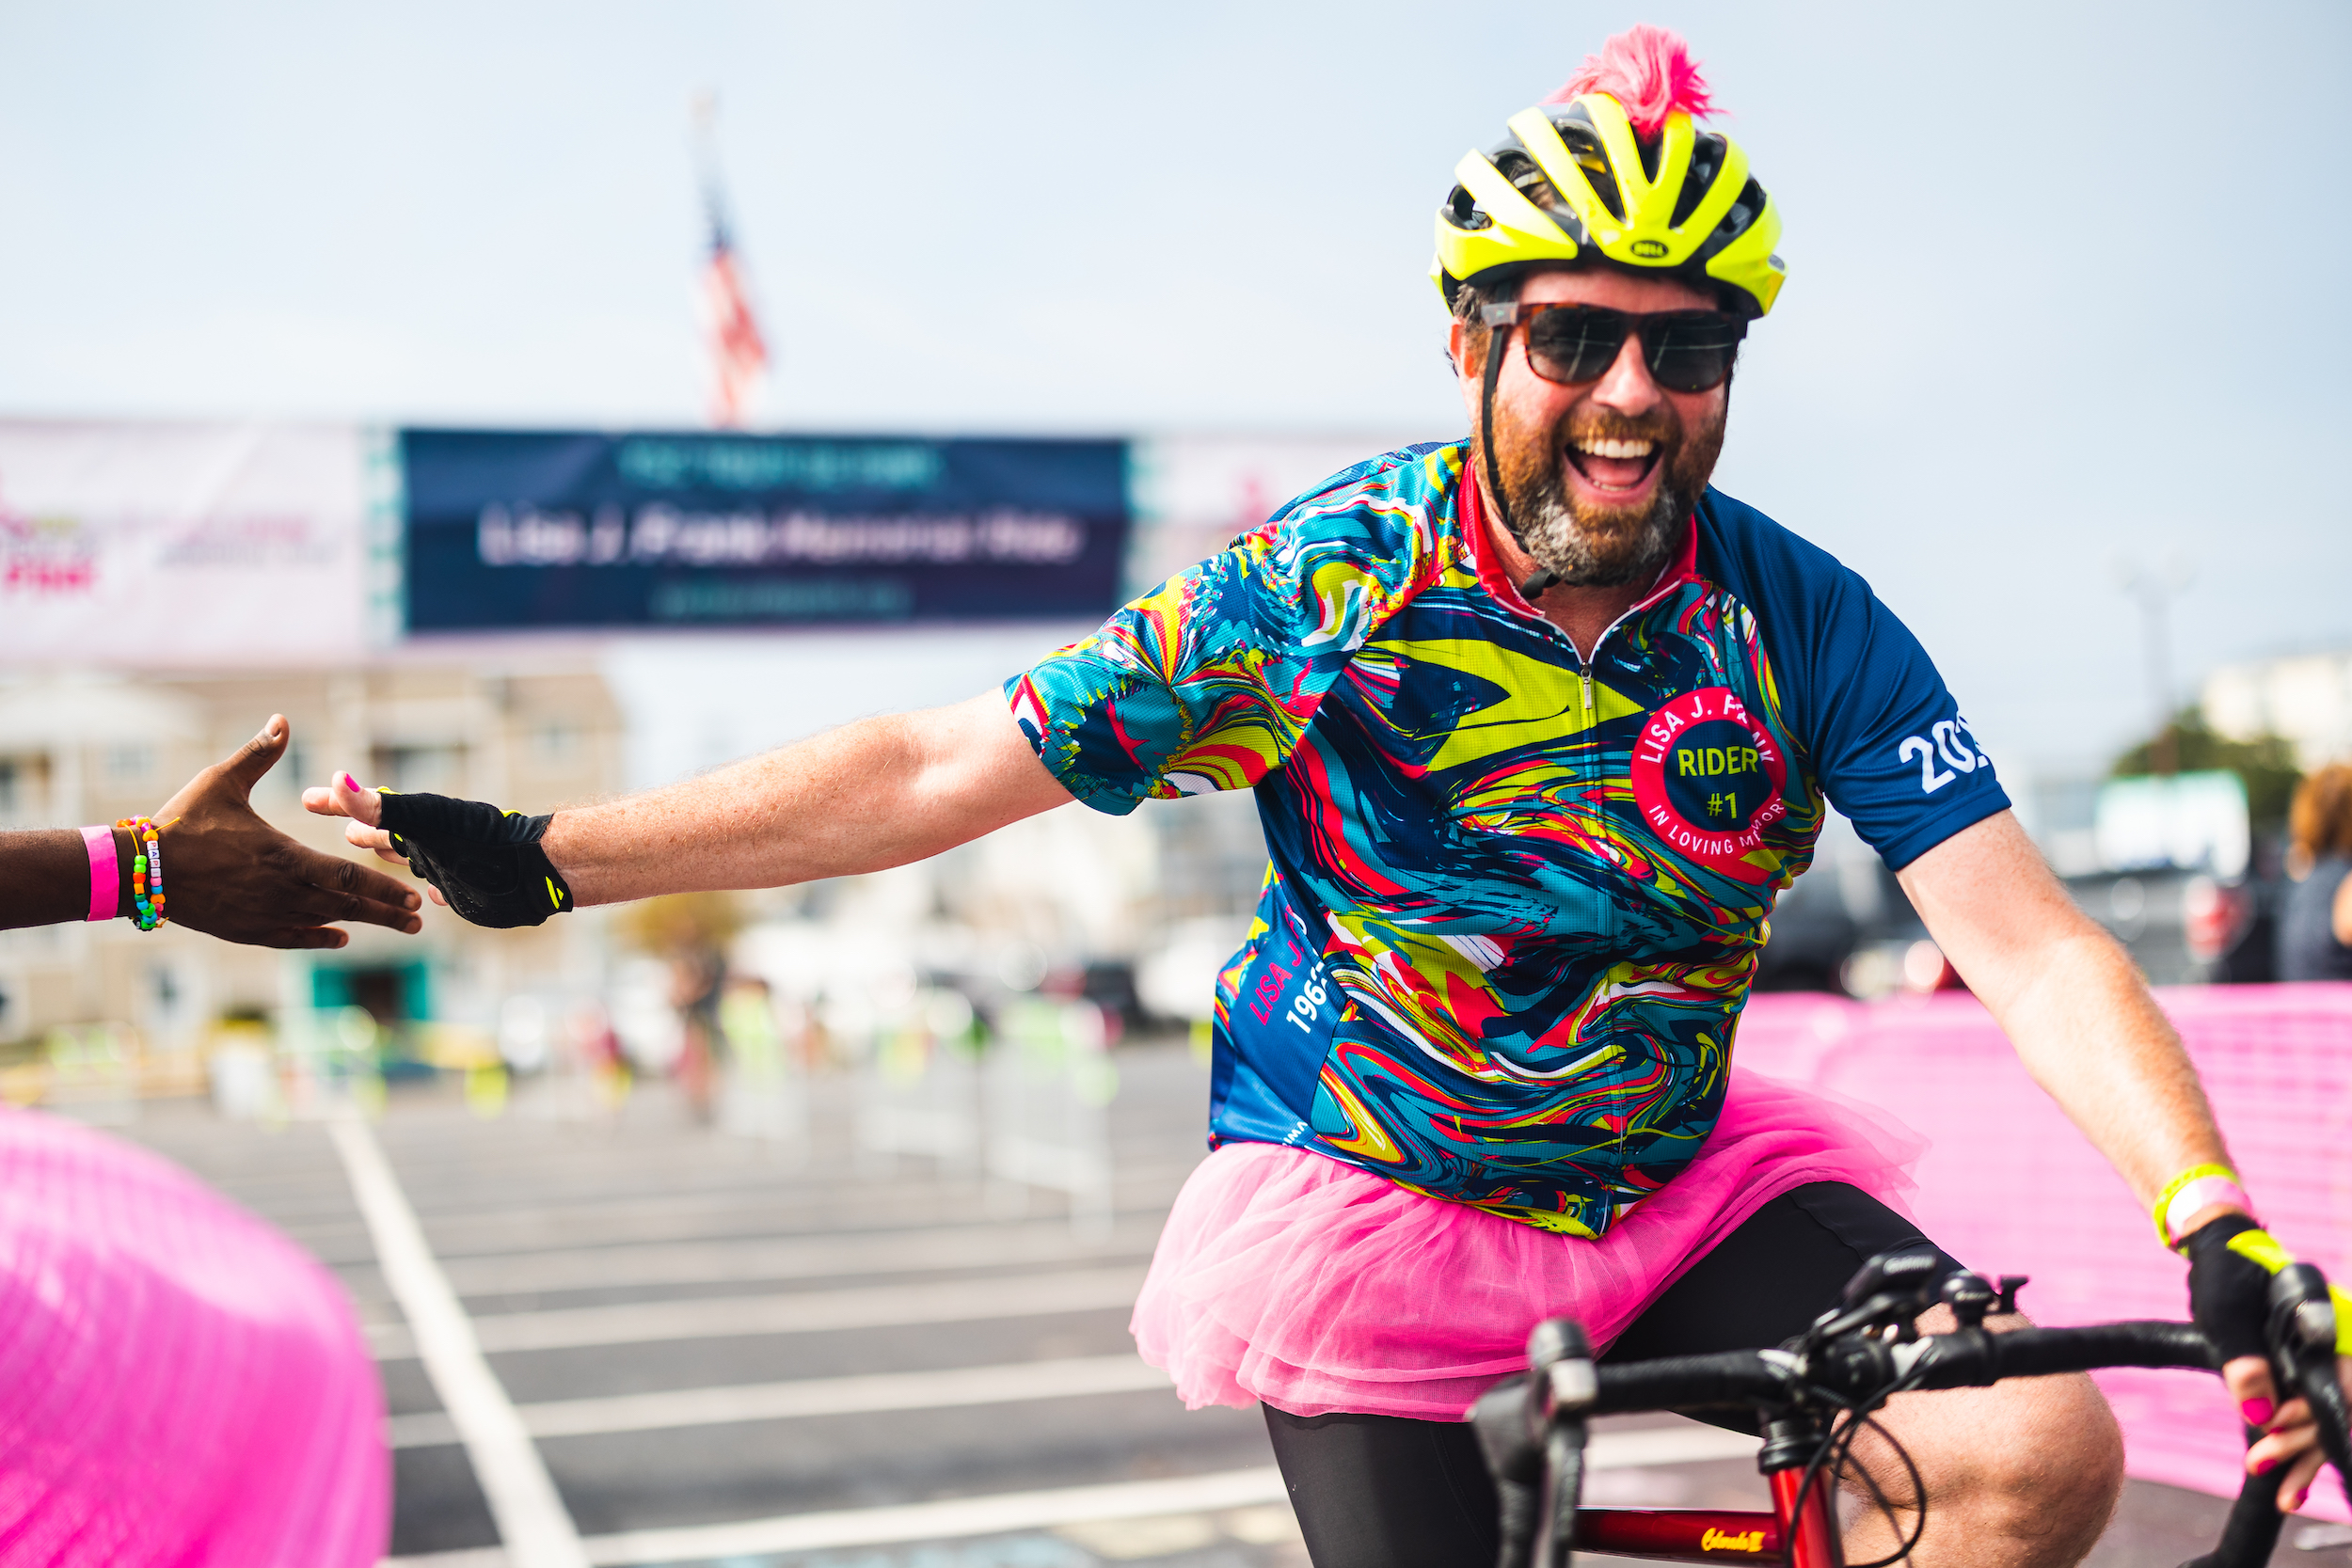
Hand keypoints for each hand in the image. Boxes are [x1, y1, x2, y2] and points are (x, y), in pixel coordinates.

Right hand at [153, 717, 422, 947]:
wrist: (141, 869)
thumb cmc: (182, 821)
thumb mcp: (222, 781)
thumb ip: (259, 754)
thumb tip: (282, 719)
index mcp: (282, 857)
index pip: (346, 877)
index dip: (381, 888)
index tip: (411, 895)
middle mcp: (280, 892)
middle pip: (345, 905)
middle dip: (386, 912)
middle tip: (419, 919)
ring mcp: (264, 915)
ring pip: (324, 922)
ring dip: (363, 923)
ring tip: (397, 927)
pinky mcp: (246, 929)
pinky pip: (291, 937)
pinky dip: (318, 937)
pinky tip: (340, 936)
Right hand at [303, 775, 571, 928]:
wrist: (535, 870)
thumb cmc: (483, 842)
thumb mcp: (427, 821)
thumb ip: (383, 805)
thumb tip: (337, 780)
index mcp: (413, 823)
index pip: (365, 809)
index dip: (335, 805)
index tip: (306, 797)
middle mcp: (426, 842)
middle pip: (384, 831)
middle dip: (357, 825)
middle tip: (333, 821)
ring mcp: (444, 865)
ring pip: (406, 858)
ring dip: (385, 853)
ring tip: (363, 851)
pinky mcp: (463, 891)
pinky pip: (436, 887)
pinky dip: (425, 887)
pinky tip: (426, 892)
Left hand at [2184, 1214, 2351, 1511]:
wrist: (2218, 1248)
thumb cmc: (2225, 1271)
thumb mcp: (2226, 1313)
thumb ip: (2242, 1360)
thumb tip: (2259, 1414)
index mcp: (2325, 1324)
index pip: (2340, 1381)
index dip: (2314, 1413)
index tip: (2278, 1426)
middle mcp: (2330, 1346)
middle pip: (2333, 1406)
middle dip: (2301, 1441)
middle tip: (2259, 1464)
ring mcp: (2319, 1361)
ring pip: (2323, 1419)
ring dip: (2302, 1455)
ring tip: (2284, 1495)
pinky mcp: (2301, 1374)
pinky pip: (2310, 1416)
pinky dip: (2301, 1449)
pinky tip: (2292, 1488)